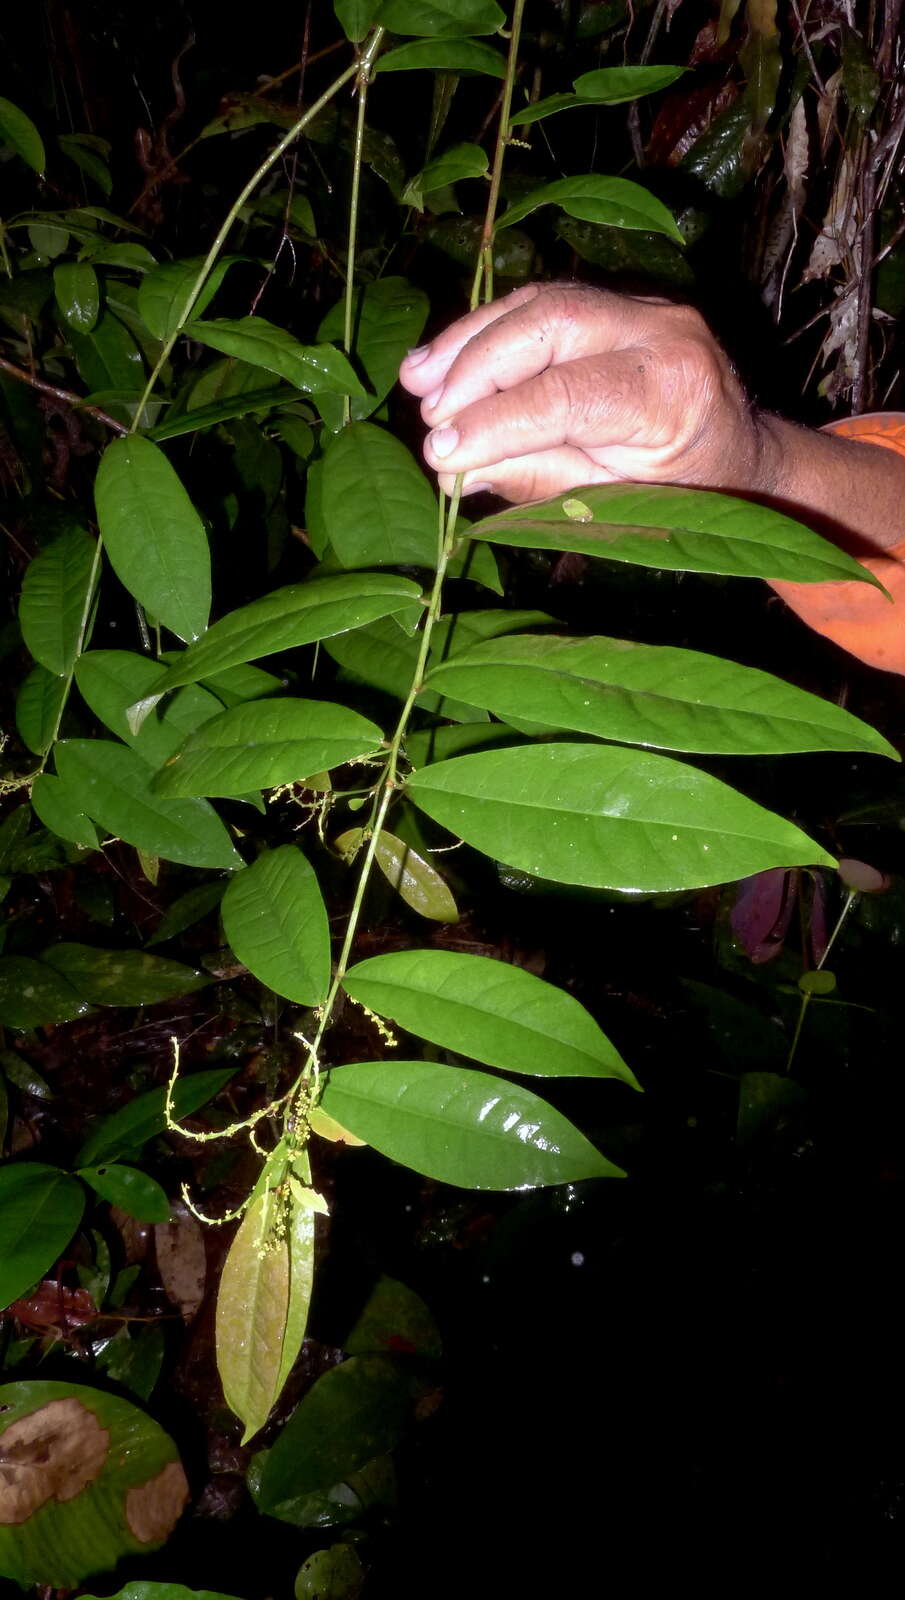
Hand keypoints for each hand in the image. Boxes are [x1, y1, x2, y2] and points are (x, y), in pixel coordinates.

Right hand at [398, 281, 771, 504]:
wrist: (743, 456)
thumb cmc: (685, 497)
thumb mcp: (617, 505)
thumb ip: (542, 481)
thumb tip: (456, 471)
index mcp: (673, 393)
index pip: (567, 397)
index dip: (495, 423)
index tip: (439, 452)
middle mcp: (665, 333)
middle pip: (549, 325)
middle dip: (477, 368)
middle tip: (429, 416)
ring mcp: (645, 308)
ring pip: (540, 302)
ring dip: (469, 341)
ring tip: (417, 382)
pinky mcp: (621, 302)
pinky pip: (543, 302)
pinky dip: (487, 330)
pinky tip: (440, 360)